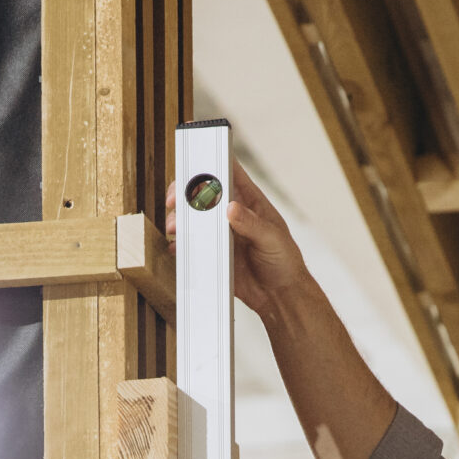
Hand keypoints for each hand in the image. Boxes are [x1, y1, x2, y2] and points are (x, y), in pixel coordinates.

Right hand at [164, 160, 315, 319]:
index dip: (211, 164)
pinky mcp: (211, 253)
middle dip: (184, 192)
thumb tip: (231, 208)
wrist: (279, 295)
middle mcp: (230, 214)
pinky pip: (190, 244)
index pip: (228, 173)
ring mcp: (219, 233)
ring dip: (179, 219)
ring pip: (192, 217)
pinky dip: (180, 244)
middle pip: (202, 193)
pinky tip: (177, 247)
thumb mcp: (272, 238)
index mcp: (248, 201)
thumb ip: (252, 223)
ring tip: (174, 228)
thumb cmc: (284, 260)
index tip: (193, 163)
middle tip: (174, 200)